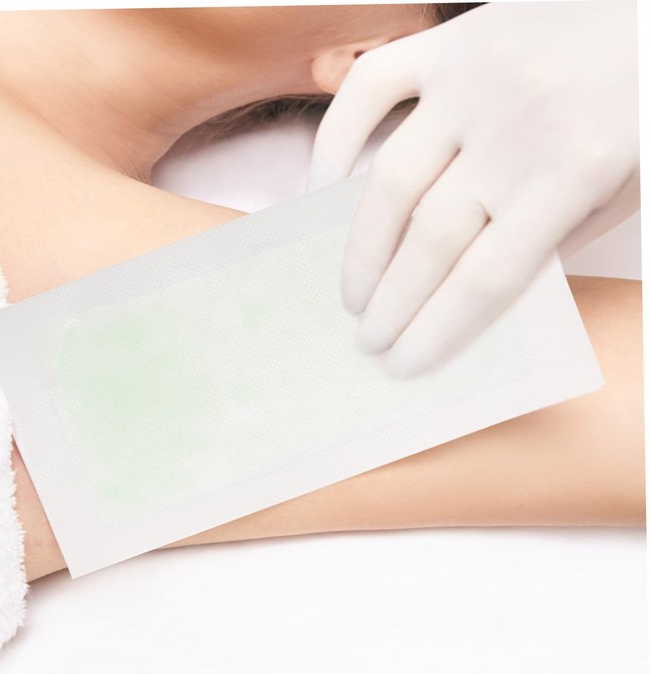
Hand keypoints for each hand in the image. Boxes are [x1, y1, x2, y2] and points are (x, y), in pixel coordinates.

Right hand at [308, 0, 639, 375]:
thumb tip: (476, 290)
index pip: (484, 278)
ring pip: (390, 180)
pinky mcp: (447, 42)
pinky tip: (322, 191)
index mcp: (576, 170)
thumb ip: (557, 239)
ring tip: (351, 294)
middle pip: (431, 241)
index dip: (436, 331)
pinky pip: (368, 92)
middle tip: (368, 341)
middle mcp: (516, 127)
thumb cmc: (649, 99)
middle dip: (391, 304)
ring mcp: (472, 80)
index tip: (402, 364)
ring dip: (361, 249)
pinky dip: (334, 143)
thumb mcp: (632, 187)